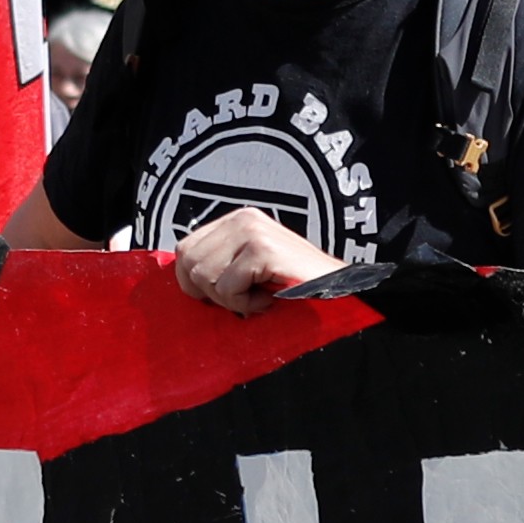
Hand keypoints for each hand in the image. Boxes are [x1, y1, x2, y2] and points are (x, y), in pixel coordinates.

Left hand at [168, 207, 338, 314]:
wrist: (339, 291)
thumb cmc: (296, 289)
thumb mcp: (251, 270)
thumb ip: (221, 265)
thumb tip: (184, 278)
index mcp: (238, 220)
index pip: (185, 248)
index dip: (193, 280)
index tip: (223, 294)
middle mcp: (243, 218)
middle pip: (189, 261)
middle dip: (211, 292)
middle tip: (245, 297)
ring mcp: (252, 231)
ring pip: (204, 275)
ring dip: (231, 299)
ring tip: (261, 296)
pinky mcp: (262, 250)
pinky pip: (227, 288)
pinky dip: (247, 303)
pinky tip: (270, 298)